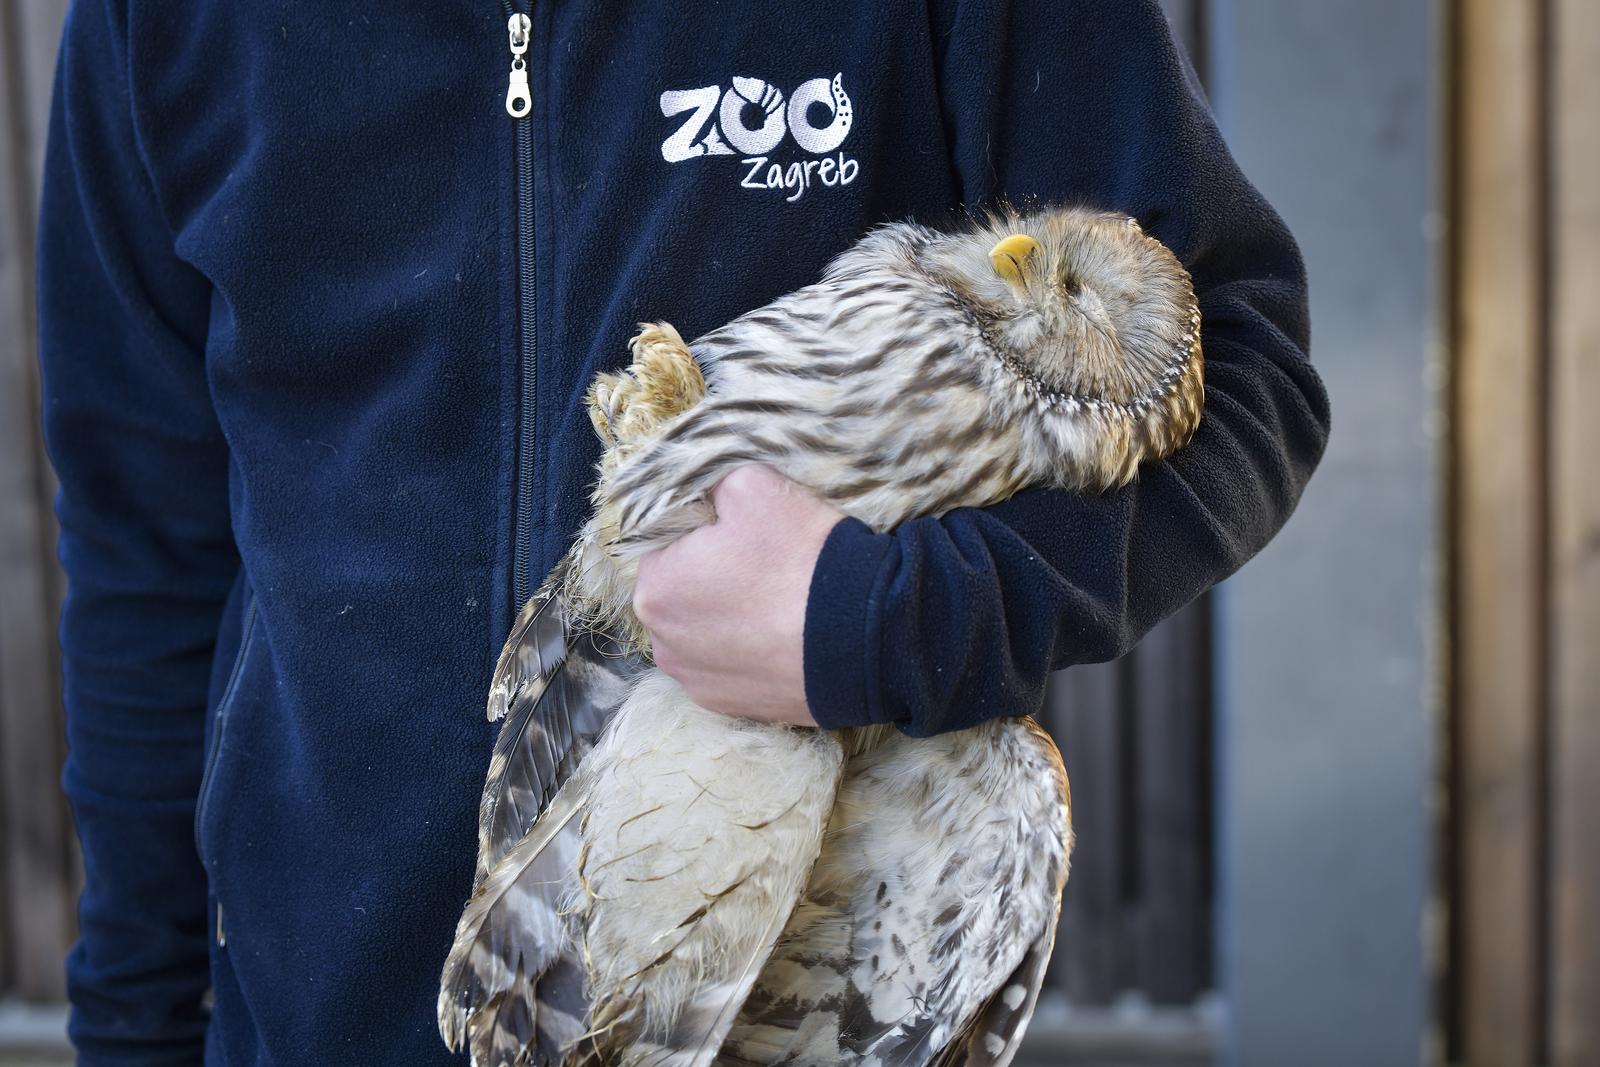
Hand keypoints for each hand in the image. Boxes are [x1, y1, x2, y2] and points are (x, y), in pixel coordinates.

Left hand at [633, 464, 843, 725]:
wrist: (866, 637)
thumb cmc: (800, 558)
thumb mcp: (751, 484)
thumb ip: (708, 482)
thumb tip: (701, 493)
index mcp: (654, 588)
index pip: (667, 544)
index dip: (706, 532)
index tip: (748, 533)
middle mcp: (662, 644)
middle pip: (683, 592)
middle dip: (713, 577)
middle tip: (767, 567)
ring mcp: (697, 683)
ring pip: (704, 633)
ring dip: (729, 618)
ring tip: (778, 606)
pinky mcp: (732, 708)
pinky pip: (731, 668)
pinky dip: (749, 653)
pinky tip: (782, 638)